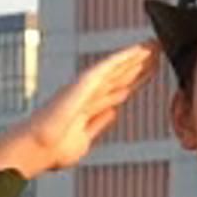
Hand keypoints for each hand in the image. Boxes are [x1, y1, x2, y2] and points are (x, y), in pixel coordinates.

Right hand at [0, 45, 155, 180]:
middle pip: (121, 76)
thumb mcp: (84, 138)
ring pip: (117, 69)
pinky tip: (136, 51)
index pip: (120, 89)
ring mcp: (85, 89)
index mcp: (91, 107)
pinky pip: (106, 68)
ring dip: (136, 58)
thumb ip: (98, 123)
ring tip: (154, 46)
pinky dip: (121, 59)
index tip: (154, 70)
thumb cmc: (53, 149)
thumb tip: (114, 111)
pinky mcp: (82, 85)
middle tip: (160, 50)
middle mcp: (89, 94)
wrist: (36, 150)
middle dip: (140, 64)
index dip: (138, 79)